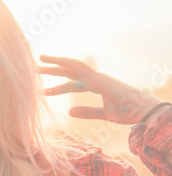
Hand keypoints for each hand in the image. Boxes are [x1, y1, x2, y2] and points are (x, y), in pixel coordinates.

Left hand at [40, 55, 163, 124]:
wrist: (142, 110)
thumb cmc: (128, 113)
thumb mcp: (103, 114)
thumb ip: (87, 112)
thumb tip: (69, 111)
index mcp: (98, 87)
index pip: (74, 84)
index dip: (59, 87)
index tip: (44, 91)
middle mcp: (96, 79)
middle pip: (69, 73)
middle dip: (52, 71)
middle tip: (33, 71)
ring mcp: (97, 76)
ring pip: (71, 67)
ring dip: (54, 64)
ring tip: (37, 63)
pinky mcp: (98, 77)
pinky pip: (78, 66)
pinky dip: (65, 62)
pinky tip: (52, 61)